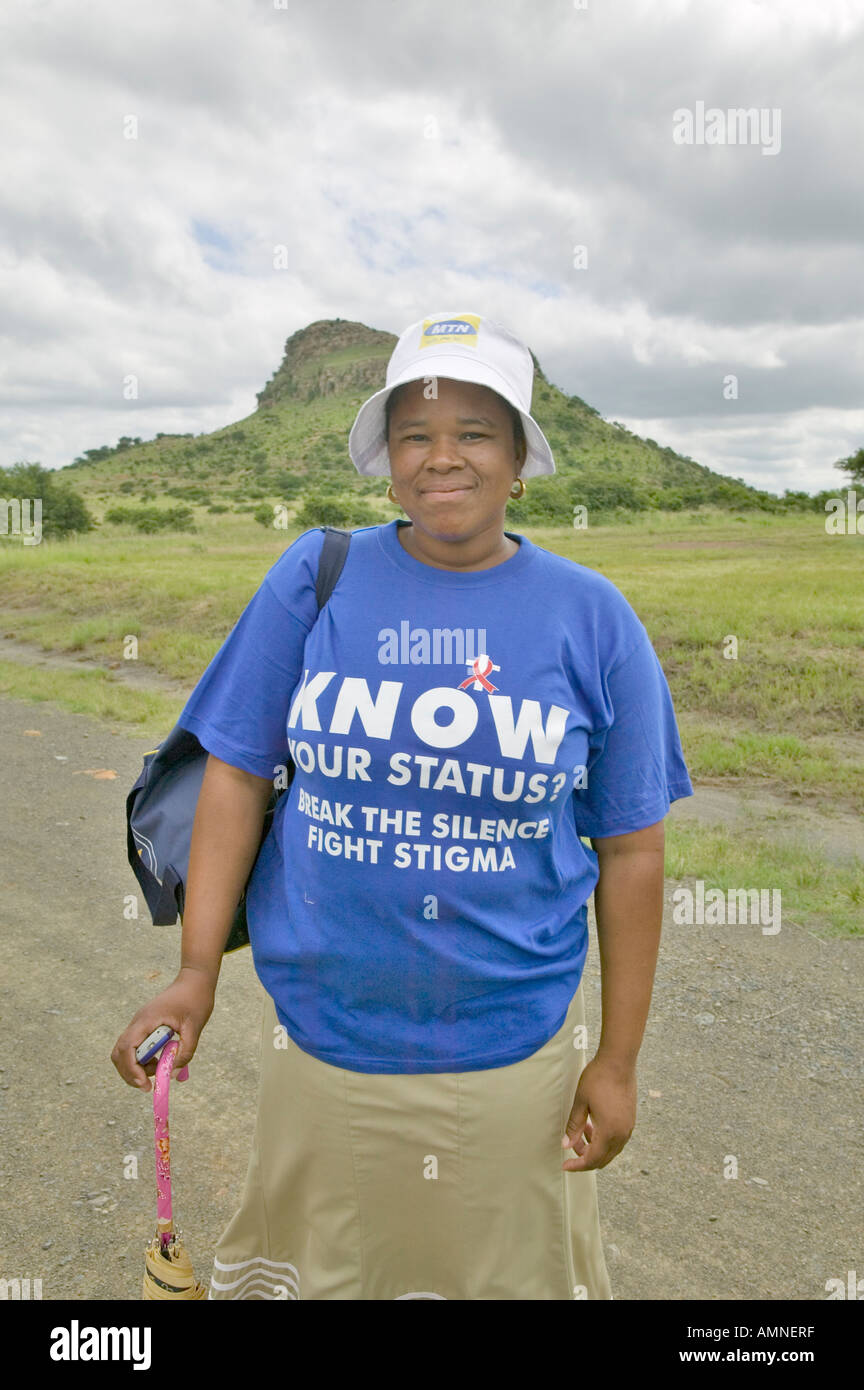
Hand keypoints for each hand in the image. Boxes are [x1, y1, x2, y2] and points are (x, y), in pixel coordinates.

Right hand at [110, 967, 215, 1091]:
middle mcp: (138, 1022)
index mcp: (147, 1020)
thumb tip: (171, 1074)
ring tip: (158, 1069)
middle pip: (119, 1053)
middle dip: (129, 1073)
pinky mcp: (144, 1025)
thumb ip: (185, 1052)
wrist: (195, 980)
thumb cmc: (196, 1000)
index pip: (127, 1049)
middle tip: (147, 1085)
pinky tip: (159, 1061)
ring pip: (124, 1051)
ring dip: (136, 1066)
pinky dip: (141, 1059)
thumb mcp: (194, 1028)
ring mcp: (139, 1023)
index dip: (131, 1070)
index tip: (145, 1085)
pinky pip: (134, 1046)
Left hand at [561, 1055, 636, 1170]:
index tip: (565, 1166)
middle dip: (585, 1157)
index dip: (577, 1165)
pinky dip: (603, 1139)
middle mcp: (622, 1133)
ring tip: (581, 1131)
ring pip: (611, 1149)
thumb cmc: (598, 1078)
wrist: (619, 1060)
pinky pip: (616, 1139)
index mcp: (609, 1132)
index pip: (593, 1159)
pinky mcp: (630, 1119)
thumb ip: (574, 1126)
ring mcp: (628, 1126)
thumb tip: (566, 1145)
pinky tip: (592, 1125)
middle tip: (570, 1147)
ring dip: (594, 1147)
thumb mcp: (580, 1102)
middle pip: (603, 1158)